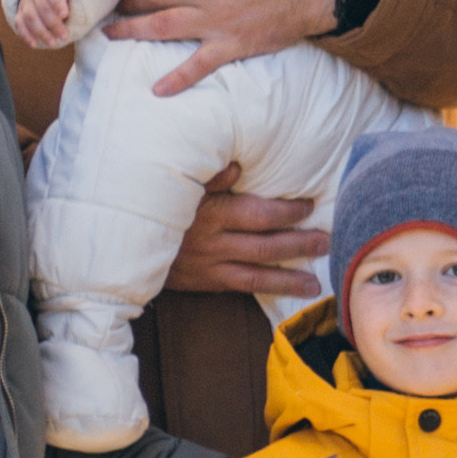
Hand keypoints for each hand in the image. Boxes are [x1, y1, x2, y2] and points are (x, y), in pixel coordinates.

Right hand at [14, 0, 74, 49]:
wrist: (51, 1)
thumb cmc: (68, 3)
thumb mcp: (74, 0)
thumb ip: (74, 6)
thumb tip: (68, 17)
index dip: (58, 3)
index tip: (64, 15)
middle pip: (42, 6)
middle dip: (53, 24)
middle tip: (64, 36)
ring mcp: (26, 2)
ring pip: (29, 16)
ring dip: (41, 32)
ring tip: (52, 43)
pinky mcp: (20, 14)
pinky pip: (19, 24)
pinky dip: (26, 35)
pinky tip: (35, 45)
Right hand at [167, 162, 328, 298]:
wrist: (130, 244)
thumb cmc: (161, 205)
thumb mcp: (180, 184)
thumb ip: (210, 174)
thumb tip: (237, 164)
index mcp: (211, 213)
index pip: (258, 215)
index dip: (287, 212)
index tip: (309, 206)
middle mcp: (214, 243)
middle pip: (264, 247)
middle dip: (298, 245)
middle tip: (326, 242)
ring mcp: (210, 267)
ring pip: (256, 276)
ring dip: (288, 280)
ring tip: (315, 284)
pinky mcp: (207, 282)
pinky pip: (241, 288)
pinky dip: (266, 290)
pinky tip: (287, 293)